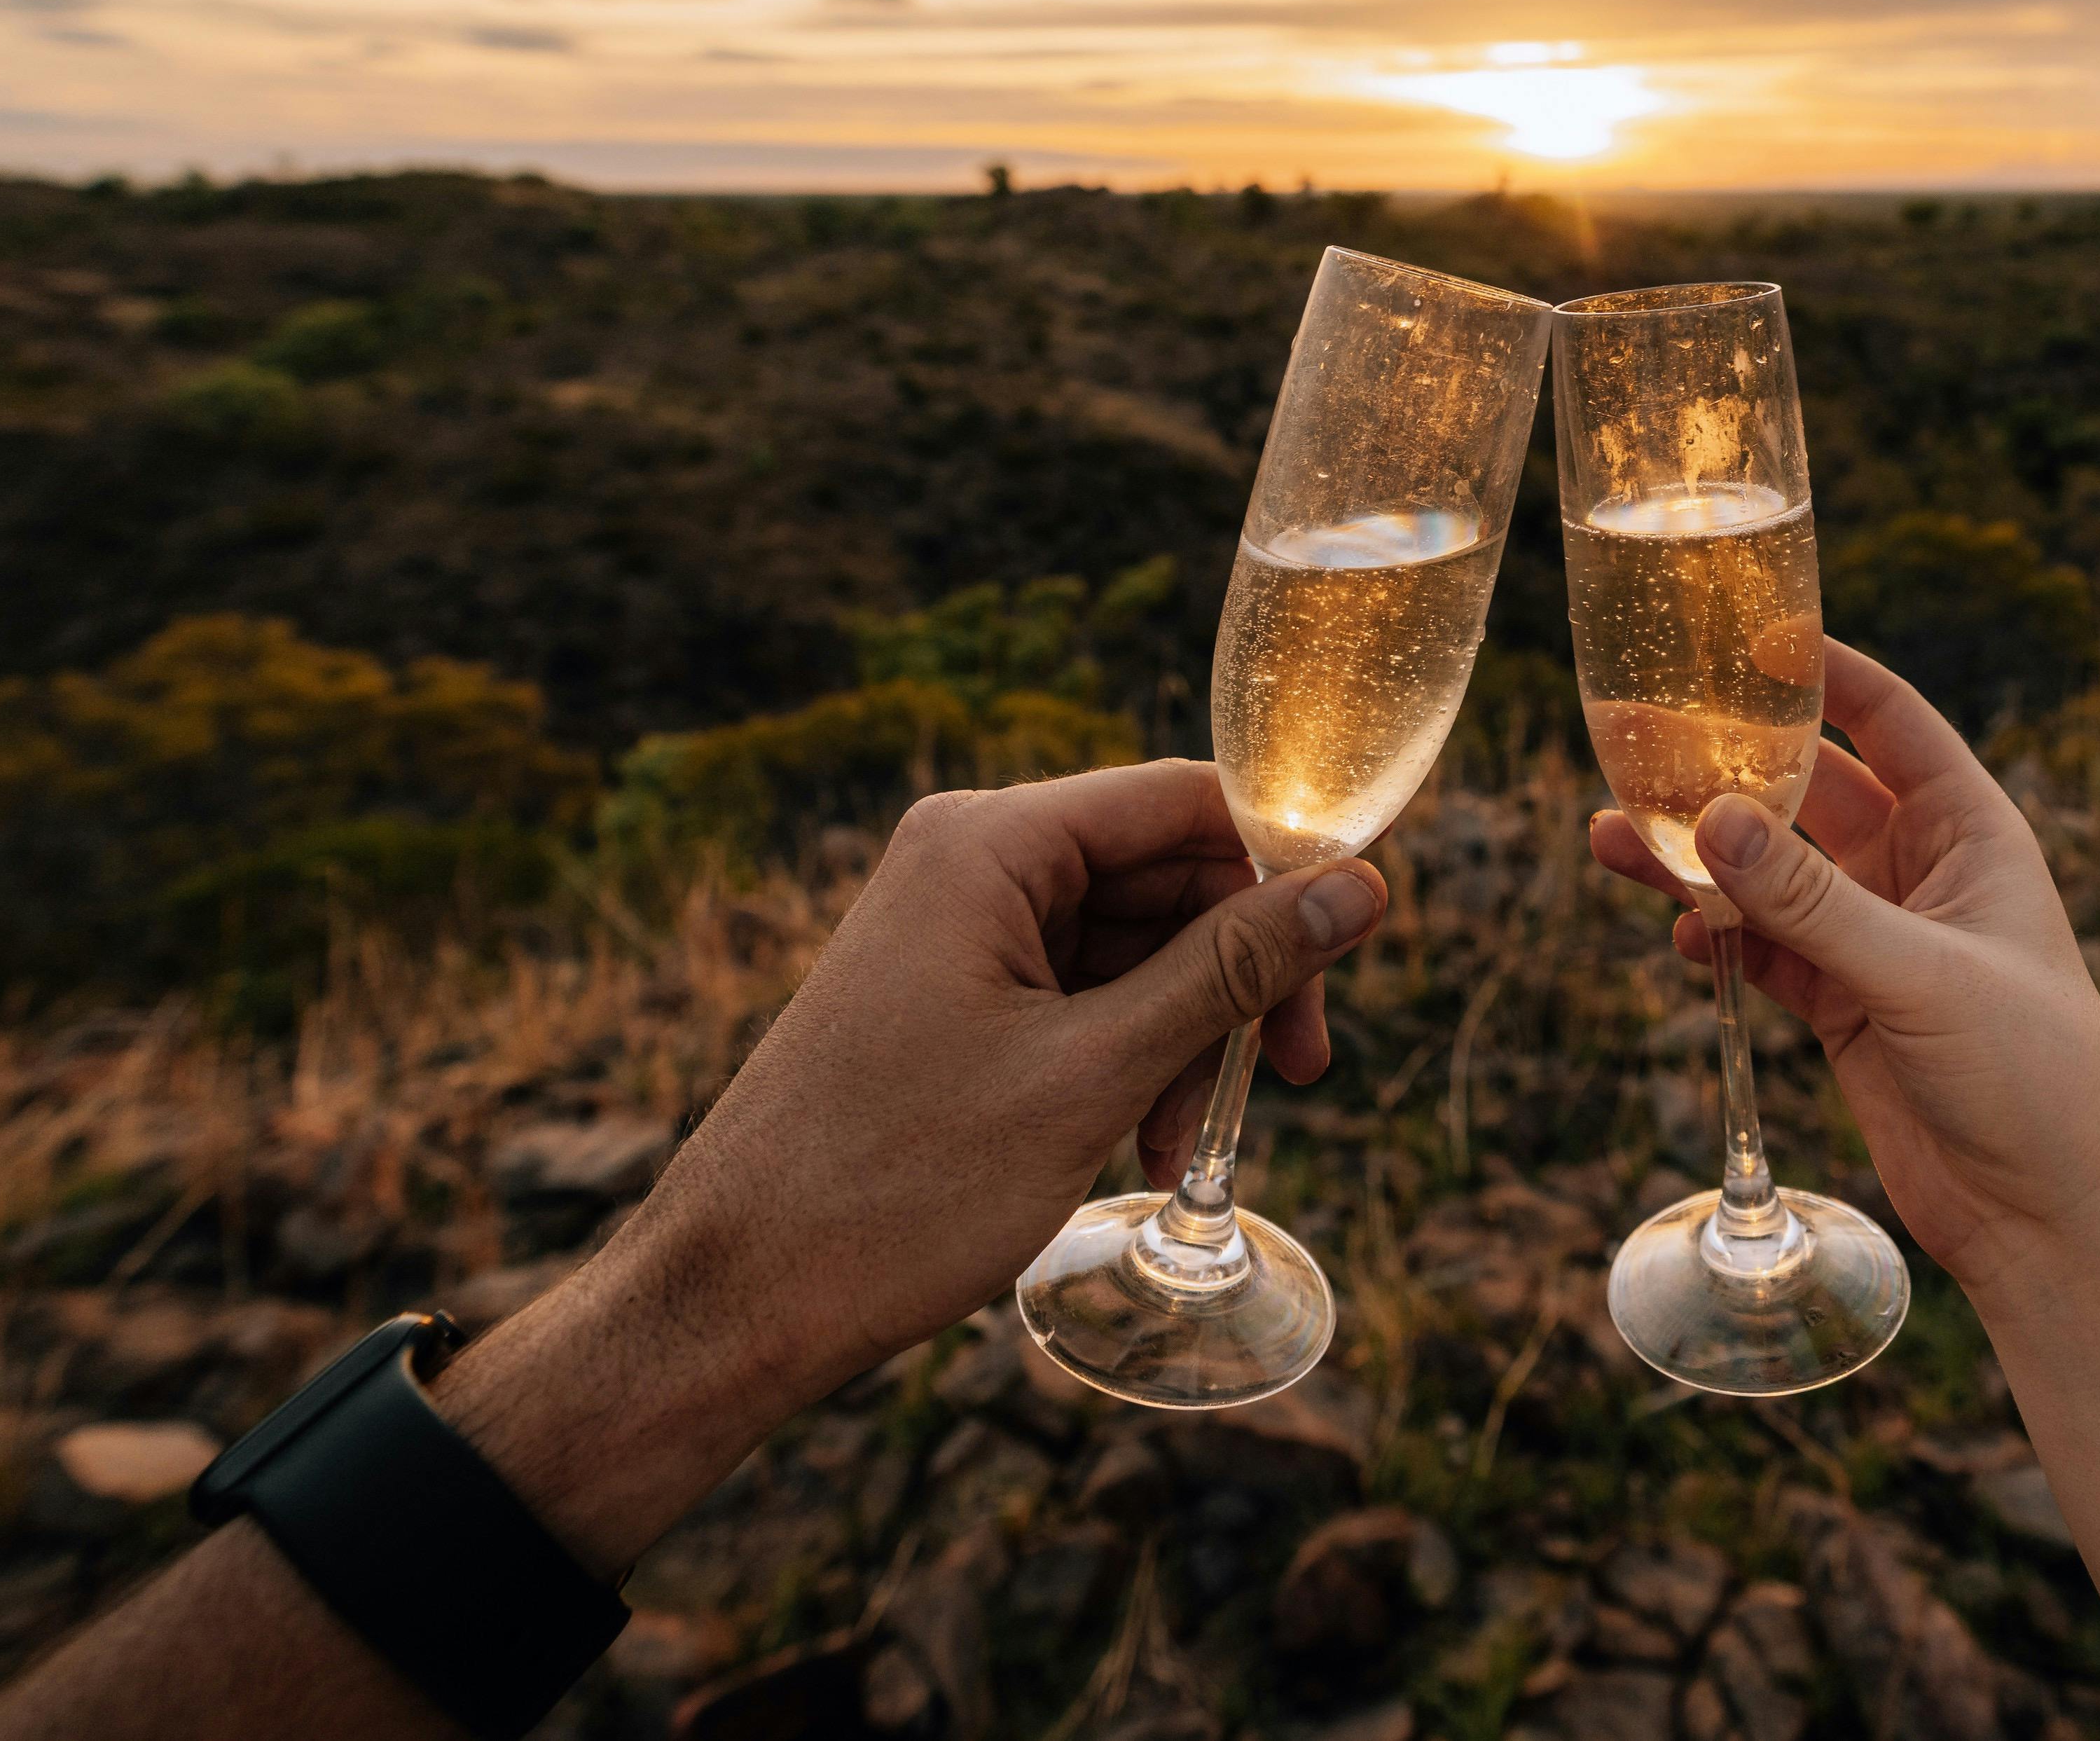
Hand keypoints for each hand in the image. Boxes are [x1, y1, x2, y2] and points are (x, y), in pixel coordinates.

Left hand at [445, 761, 1383, 1568]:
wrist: (736, 1298)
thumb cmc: (897, 1186)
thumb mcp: (1093, 1073)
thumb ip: (1233, 970)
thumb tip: (1363, 887)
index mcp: (989, 844)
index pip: (1189, 802)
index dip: (1286, 870)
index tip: (1352, 959)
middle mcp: (968, 863)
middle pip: (1167, 874)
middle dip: (1239, 973)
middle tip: (1295, 1076)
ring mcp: (953, 932)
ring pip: (1132, 944)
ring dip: (1185, 1034)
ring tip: (1184, 1143)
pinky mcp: (947, 999)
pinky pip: (1078, 994)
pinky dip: (1128, 1058)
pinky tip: (1139, 1141)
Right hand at [1589, 641, 2099, 1298]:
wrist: (2058, 1218)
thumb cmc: (2035, 1074)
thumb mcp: (1921, 975)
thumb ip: (1811, 903)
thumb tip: (1710, 821)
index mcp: (1970, 832)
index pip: (1889, 720)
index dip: (1824, 672)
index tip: (1746, 635)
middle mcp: (1921, 874)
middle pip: (1808, 793)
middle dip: (1728, 770)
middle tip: (1636, 745)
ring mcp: (1878, 943)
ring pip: (1772, 876)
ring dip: (1701, 859)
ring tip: (1613, 840)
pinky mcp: (1844, 1010)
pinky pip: (1765, 950)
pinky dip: (1717, 938)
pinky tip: (1676, 934)